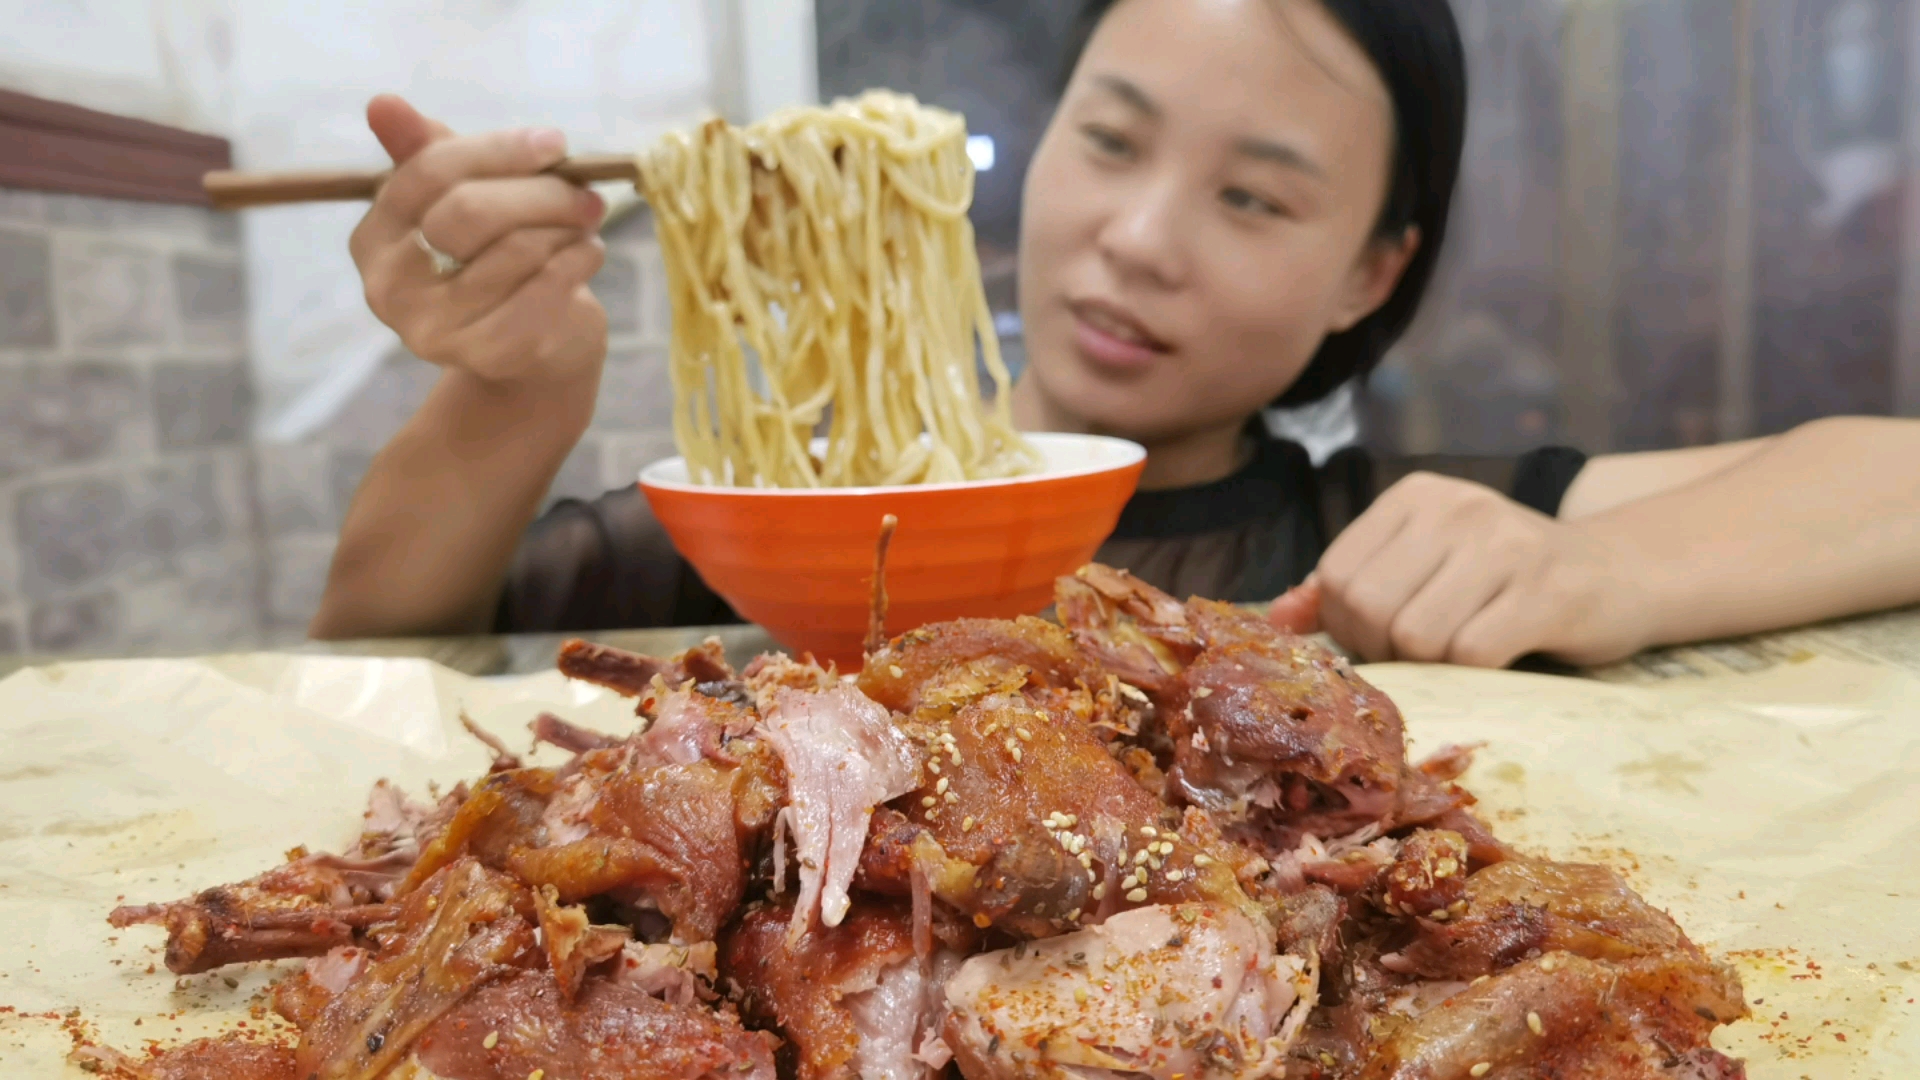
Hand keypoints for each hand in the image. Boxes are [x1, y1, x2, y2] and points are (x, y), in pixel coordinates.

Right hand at [349, 95, 608, 385]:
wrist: (532, 351)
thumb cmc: (497, 260)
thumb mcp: (465, 200)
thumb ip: (428, 153)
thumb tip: (382, 103)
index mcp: (374, 237)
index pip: (428, 171)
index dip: (498, 150)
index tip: (555, 143)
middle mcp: (389, 286)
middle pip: (470, 210)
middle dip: (541, 193)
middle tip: (586, 194)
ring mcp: (432, 328)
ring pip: (516, 250)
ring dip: (567, 228)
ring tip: (586, 224)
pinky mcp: (485, 356)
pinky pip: (544, 291)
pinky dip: (578, 262)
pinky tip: (589, 253)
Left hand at [1269, 472, 1653, 667]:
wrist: (1620, 575)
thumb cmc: (1506, 580)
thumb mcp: (1426, 563)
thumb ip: (1354, 584)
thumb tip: (1277, 619)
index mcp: (1415, 497)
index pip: (1336, 575)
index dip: (1346, 625)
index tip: (1383, 639)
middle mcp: (1457, 507)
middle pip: (1370, 607)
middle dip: (1386, 651)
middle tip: (1423, 656)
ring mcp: (1505, 544)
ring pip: (1417, 636)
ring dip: (1433, 666)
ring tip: (1462, 654)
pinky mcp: (1548, 590)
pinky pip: (1474, 653)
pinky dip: (1476, 673)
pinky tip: (1498, 657)